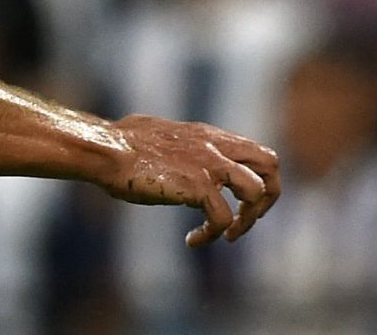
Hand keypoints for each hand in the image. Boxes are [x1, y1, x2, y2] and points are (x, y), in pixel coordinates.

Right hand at [102, 115, 281, 246]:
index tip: (239, 202)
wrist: (106, 150)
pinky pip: (223, 219)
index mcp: (207, 134)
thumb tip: (169, 150)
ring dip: (246, 220)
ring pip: (257, 192)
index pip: (256, 152)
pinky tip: (192, 241)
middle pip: (270, 165)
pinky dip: (211, 235)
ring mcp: (209, 164)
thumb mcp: (158, 135)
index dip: (257, 180)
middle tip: (245, 218)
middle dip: (267, 198)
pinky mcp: (198, 185)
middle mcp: (214, 146)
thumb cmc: (119, 145)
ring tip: (225, 235)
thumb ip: (178, 144)